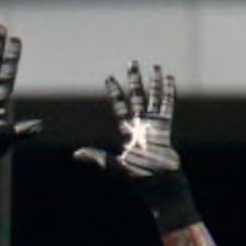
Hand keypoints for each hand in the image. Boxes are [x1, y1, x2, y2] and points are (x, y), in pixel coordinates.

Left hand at [75, 62, 182, 180]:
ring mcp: (154, 124)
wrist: (158, 182)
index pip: (119, 106)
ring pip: (154, 97)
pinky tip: (169, 78)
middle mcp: (140, 124)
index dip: (115, 92)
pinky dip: (168, 92)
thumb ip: (97, 157)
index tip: (109, 78)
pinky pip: (168, 105)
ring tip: (154, 66)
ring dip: (153, 82)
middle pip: (137, 96)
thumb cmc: (137, 177)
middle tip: (132, 62)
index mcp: (127, 131)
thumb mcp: (114, 165)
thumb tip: (76, 154)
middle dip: (134, 79)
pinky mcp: (166, 127)